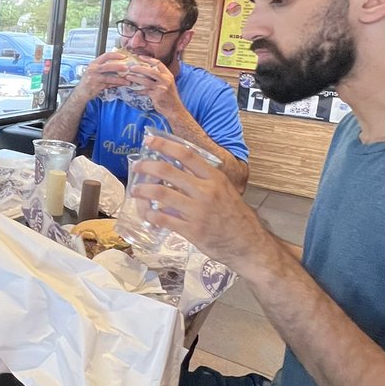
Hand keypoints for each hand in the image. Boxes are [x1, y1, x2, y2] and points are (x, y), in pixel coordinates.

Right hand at [74, 50, 133, 98]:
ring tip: (128, 80)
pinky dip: (116, 85)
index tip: (124, 56)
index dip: (115, 55)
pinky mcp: (97, 86)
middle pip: (107, 66)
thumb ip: (105, 67)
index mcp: (94, 63)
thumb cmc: (89, 80)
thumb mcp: (95, 71)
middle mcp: (93, 69)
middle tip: (127, 67)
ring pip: (109, 77)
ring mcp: (94, 78)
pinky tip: (122, 84)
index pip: (105, 55)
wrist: (81, 91)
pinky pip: (109, 85)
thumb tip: (119, 64)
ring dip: (120, 79)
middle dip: (118, 66)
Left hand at [121, 55, 180, 115]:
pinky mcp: (156, 95)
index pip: (158, 63)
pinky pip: (144, 91)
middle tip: (130, 67)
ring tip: (128, 77)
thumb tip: (145, 71)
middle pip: (150, 71)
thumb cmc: (169, 96)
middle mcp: (166, 79)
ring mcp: (161, 87)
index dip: (148, 59)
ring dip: (135, 78)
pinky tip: (133, 90)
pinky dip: (138, 91)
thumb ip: (159, 77)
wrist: (174, 109)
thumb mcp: (167, 84)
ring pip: (146, 81)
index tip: (139, 57)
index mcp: (168, 75)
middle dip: (139, 68)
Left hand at [129, 134, 274, 271]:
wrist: (249, 244)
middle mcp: (206, 191)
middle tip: (137, 167)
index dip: (165, 145)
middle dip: (147, 167)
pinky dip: (150, 215)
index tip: (150, 140)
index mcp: (215, 178)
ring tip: (135, 191)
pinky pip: (163, 219)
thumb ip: (205, 179)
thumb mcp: (225, 190)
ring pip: (161, 194)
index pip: (186, 154)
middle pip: (168, 171)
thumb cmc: (236, 216)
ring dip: (143, 190)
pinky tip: (146, 214)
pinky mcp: (191, 230)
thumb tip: (178, 168)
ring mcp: (198, 211)